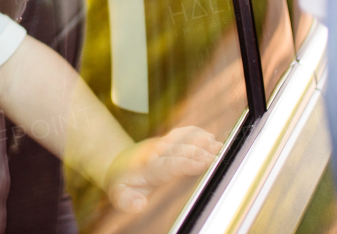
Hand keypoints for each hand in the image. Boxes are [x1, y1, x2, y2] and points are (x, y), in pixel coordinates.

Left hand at [104, 126, 222, 213]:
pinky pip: (183, 133)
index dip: (186, 163)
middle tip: (219, 158)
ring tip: (219, 147)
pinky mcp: (167, 140)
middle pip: (181, 149)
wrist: (116, 162)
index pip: (169, 163)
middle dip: (200, 152)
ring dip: (201, 141)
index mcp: (147, 166)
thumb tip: (140, 204)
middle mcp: (156, 151)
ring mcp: (162, 143)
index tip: (203, 163)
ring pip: (183, 138)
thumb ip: (127, 201)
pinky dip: (197, 134)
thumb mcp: (119, 195)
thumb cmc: (121, 182)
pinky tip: (211, 138)